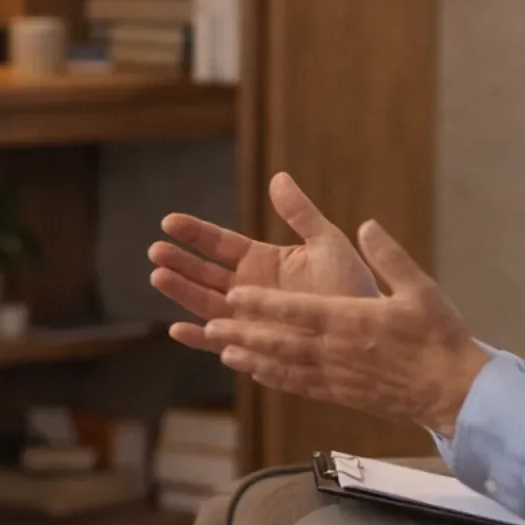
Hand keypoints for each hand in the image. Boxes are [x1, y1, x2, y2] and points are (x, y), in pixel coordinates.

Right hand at [150, 172, 380, 356]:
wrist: (369, 332)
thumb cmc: (353, 287)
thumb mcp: (327, 242)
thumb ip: (300, 213)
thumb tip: (278, 177)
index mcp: (262, 262)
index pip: (220, 244)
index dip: (195, 233)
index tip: (169, 222)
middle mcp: (248, 290)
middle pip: (204, 274)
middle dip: (179, 263)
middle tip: (156, 250)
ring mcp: (248, 319)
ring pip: (205, 305)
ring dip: (181, 292)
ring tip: (158, 277)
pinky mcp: (254, 347)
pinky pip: (221, 343)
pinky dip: (199, 339)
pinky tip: (178, 329)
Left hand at [204, 220, 491, 436]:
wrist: (453, 391)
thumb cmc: (439, 337)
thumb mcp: (420, 288)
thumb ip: (390, 256)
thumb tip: (368, 225)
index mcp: (352, 321)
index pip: (297, 310)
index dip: (262, 303)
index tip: (234, 294)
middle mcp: (336, 351)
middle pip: (279, 340)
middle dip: (242, 331)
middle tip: (210, 325)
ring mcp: (336, 376)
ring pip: (283, 366)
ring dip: (250, 357)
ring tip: (222, 349)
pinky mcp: (340, 395)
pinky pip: (298, 386)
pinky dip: (273, 378)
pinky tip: (257, 373)